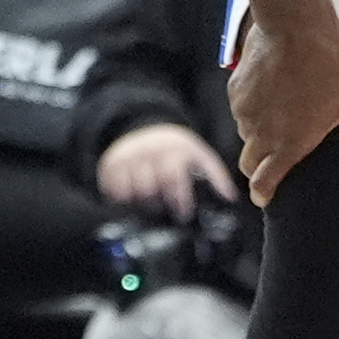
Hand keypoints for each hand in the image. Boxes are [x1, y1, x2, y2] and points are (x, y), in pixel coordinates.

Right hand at [96, 122, 236, 221]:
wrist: (145, 124)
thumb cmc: (177, 147)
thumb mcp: (200, 154)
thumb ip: (215, 176)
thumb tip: (229, 199)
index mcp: (173, 151)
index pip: (173, 177)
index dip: (180, 199)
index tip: (184, 214)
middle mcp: (147, 153)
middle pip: (148, 189)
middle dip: (157, 205)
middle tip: (163, 212)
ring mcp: (127, 159)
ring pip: (128, 192)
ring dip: (139, 206)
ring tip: (148, 209)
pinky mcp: (110, 166)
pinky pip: (111, 191)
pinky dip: (120, 201)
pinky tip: (130, 203)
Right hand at [226, 18, 338, 204]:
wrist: (294, 19)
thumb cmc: (332, 61)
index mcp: (289, 144)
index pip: (263, 183)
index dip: (264, 193)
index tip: (266, 196)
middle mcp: (261, 132)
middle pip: (250, 163)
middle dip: (261, 166)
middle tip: (276, 161)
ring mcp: (245, 110)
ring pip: (246, 133)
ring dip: (259, 133)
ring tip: (282, 119)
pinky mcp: (237, 88)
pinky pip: (241, 107)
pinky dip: (252, 107)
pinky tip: (272, 93)